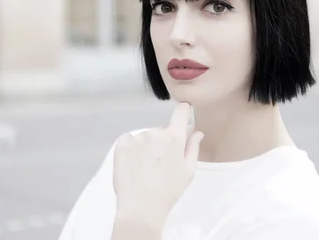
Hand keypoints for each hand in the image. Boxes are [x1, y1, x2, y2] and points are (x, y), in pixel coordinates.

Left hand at [112, 102, 204, 225]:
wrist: (141, 207)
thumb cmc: (169, 191)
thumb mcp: (188, 171)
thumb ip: (193, 147)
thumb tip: (196, 131)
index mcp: (174, 137)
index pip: (181, 112)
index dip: (183, 111)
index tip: (183, 115)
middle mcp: (155, 132)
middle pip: (161, 130)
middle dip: (163, 141)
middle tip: (161, 163)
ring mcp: (136, 137)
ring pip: (145, 137)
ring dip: (147, 146)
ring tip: (145, 168)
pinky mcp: (121, 144)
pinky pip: (129, 139)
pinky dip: (131, 147)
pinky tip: (133, 164)